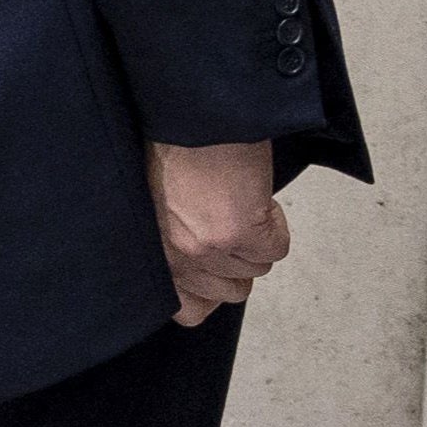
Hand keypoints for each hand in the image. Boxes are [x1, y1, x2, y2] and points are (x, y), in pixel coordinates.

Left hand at [152, 138, 289, 325]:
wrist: (190, 116)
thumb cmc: (169, 148)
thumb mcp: (157, 206)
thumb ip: (173, 240)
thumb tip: (201, 257)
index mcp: (151, 252)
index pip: (187, 309)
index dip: (209, 291)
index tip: (215, 267)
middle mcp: (176, 257)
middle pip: (230, 292)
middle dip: (238, 260)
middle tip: (232, 224)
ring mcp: (209, 249)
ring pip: (256, 270)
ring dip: (257, 240)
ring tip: (241, 203)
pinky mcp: (241, 233)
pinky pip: (276, 250)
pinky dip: (276, 226)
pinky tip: (257, 198)